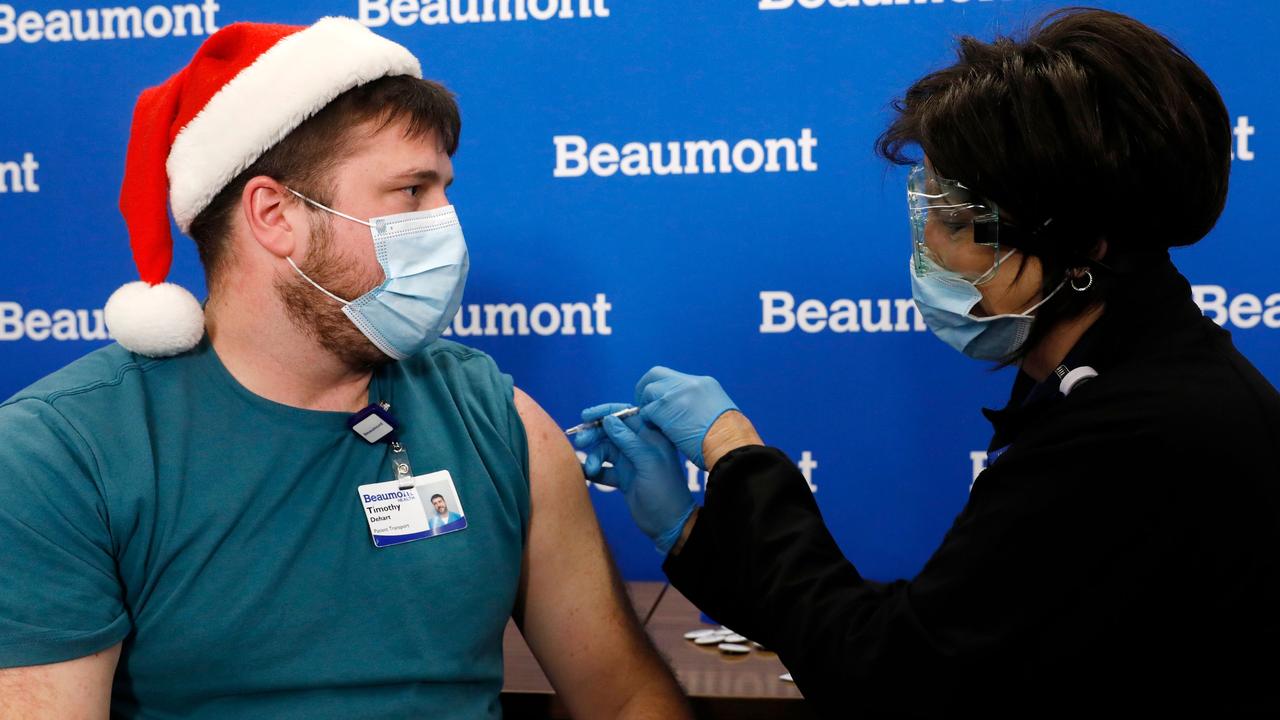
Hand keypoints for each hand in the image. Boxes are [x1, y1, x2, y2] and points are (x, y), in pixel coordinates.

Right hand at [575, 403, 693, 554]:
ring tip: (590, 470)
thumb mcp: (648, 462)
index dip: (605, 412)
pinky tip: (585, 474)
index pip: (626, 415)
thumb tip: (608, 419)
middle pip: (611, 431)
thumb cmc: (664, 491)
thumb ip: (628, 440)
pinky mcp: (623, 477)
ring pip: (605, 450)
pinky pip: (604, 468)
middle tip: (579, 442)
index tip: (585, 416)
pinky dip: (594, 470)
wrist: (668, 525)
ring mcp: (631, 462)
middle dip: (594, 435)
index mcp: (651, 436)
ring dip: (594, 457)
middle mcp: (640, 445)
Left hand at [634, 367, 737, 469]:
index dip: (664, 389)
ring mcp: (675, 393)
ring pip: (648, 391)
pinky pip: (646, 410)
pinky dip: (647, 420)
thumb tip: (689, 415)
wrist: (730, 446)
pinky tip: (653, 431)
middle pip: (656, 374)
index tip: (661, 403)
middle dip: (645, 388)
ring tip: (651, 423)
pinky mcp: (664, 407)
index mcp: (705, 383)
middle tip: (644, 406)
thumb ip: (701, 407)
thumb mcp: (719, 413)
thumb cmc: (729, 440)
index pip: (675, 378)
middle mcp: (689, 383)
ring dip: (646, 407)